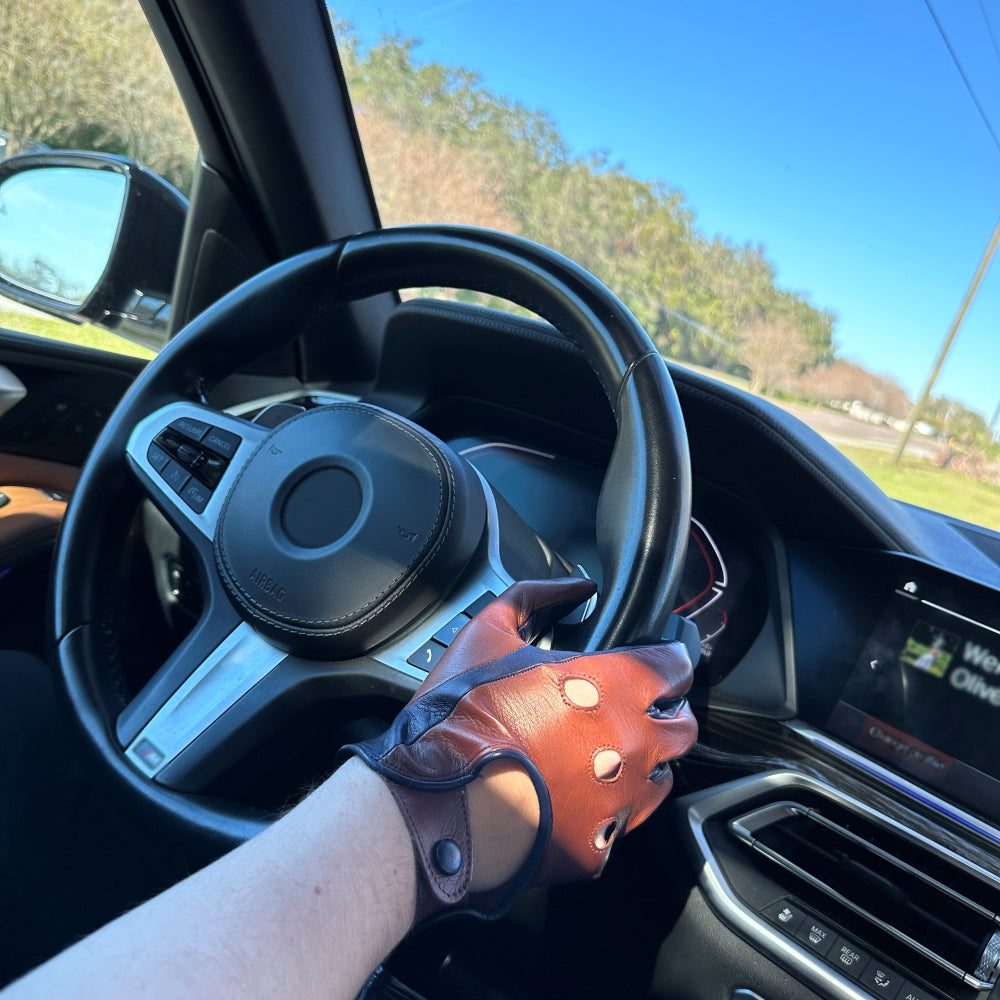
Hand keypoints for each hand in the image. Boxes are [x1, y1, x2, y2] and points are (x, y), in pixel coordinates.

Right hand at [345, 577, 697, 921]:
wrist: (439, 803)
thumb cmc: (463, 717)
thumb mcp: (487, 633)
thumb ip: (533, 597)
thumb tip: (574, 586)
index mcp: (611, 686)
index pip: (672, 665)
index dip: (669, 659)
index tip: (661, 660)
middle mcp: (631, 743)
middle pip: (682, 726)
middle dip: (669, 713)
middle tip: (641, 710)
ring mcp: (619, 800)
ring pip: (662, 779)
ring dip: (646, 764)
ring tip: (611, 758)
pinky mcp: (598, 847)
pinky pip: (620, 827)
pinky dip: (606, 813)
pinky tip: (578, 802)